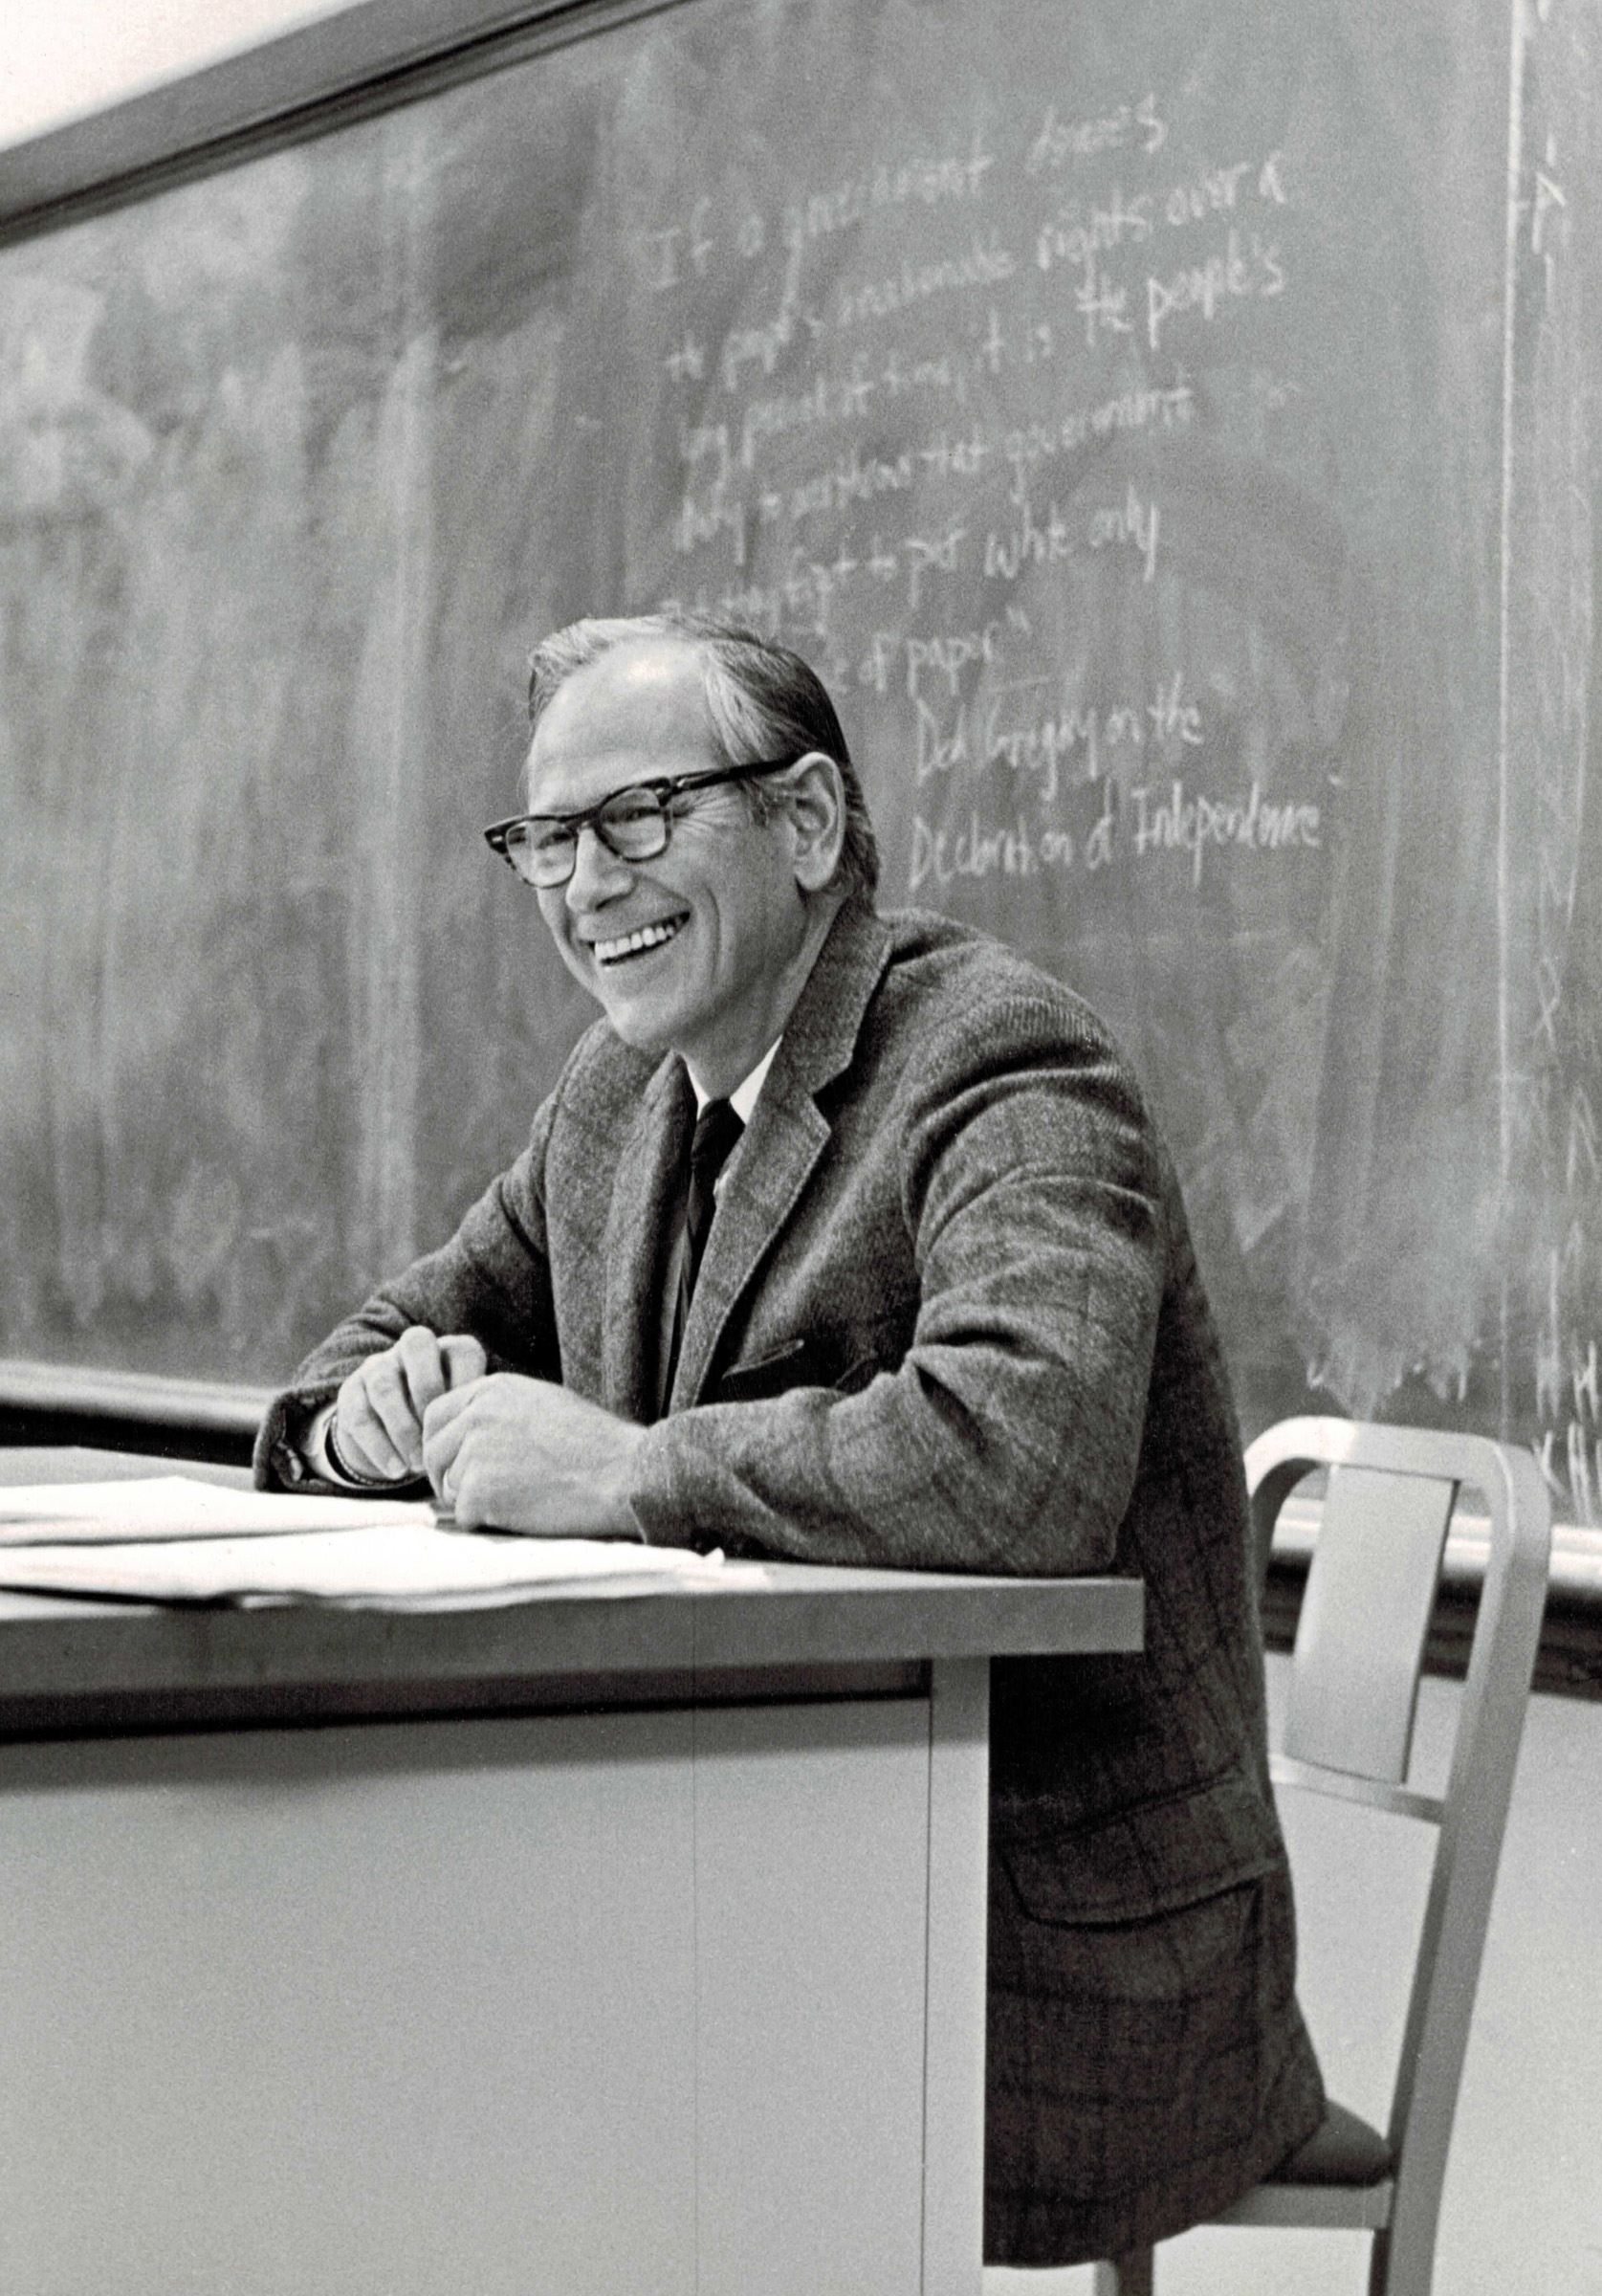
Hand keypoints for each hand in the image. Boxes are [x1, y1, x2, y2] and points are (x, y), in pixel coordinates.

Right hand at [332, 1327, 488, 1481]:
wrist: (393, 1441)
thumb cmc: (443, 1429)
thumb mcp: (461, 1420)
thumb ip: (474, 1417)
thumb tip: (490, 1440)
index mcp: (447, 1350)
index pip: (463, 1350)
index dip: (470, 1384)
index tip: (472, 1424)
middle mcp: (410, 1350)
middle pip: (416, 1344)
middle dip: (429, 1391)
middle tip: (438, 1434)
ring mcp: (377, 1367)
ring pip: (385, 1385)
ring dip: (403, 1429)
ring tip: (419, 1465)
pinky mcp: (350, 1393)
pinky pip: (359, 1416)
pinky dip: (380, 1448)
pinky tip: (398, 1471)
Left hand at [421, 1374, 645, 1536]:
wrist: (622, 1473)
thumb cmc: (596, 1445)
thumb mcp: (543, 1404)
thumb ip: (501, 1412)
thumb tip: (471, 1435)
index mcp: (493, 1390)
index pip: (436, 1414)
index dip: (441, 1444)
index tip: (453, 1464)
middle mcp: (477, 1416)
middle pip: (433, 1453)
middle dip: (447, 1477)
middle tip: (474, 1495)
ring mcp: (476, 1453)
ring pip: (448, 1487)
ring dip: (473, 1501)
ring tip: (516, 1501)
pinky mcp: (480, 1491)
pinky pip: (464, 1515)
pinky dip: (488, 1522)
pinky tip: (522, 1514)